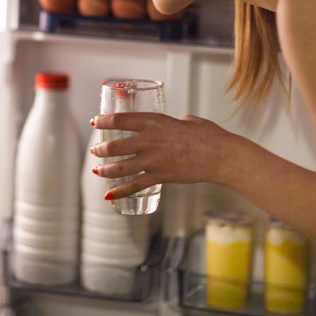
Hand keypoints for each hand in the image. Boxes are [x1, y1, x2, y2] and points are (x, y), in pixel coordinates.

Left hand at [89, 112, 237, 198]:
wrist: (220, 155)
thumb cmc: (209, 136)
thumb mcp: (188, 121)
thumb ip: (177, 123)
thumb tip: (178, 124)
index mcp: (154, 121)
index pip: (119, 119)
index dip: (103, 121)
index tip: (94, 122)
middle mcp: (148, 140)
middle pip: (114, 145)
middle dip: (101, 149)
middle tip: (95, 150)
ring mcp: (152, 159)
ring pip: (119, 167)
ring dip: (105, 170)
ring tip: (97, 171)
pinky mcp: (159, 176)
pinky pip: (134, 185)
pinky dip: (119, 192)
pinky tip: (109, 195)